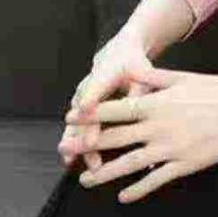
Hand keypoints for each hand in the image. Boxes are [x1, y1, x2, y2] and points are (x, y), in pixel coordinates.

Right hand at [58, 28, 154, 171]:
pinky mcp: (81, 108)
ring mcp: (81, 98)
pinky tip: (73, 161)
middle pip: (83, 109)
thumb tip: (145, 106)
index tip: (86, 109)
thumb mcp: (142, 71)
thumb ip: (141, 89)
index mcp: (105, 73)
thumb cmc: (133, 64)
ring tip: (72, 160)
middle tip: (88, 146)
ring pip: (75, 121)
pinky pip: (76, 127)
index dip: (90, 98)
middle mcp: (88, 86)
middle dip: (82, 128)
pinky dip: (75, 143)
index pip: (96, 85)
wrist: (120, 54)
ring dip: (73, 141)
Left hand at [63, 66, 217, 202]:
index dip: (91, 113)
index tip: (71, 117)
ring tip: (86, 179)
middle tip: (65, 148)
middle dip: (87, 144)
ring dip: (104, 173)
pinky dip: (137, 189)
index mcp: (159, 102)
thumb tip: (132, 69)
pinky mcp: (184, 164)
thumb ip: (155, 76)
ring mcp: (170, 148)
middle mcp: (159, 126)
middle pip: (115, 138)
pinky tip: (123, 196)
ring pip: (129, 164)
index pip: (116, 109)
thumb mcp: (185, 78)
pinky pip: (155, 180)